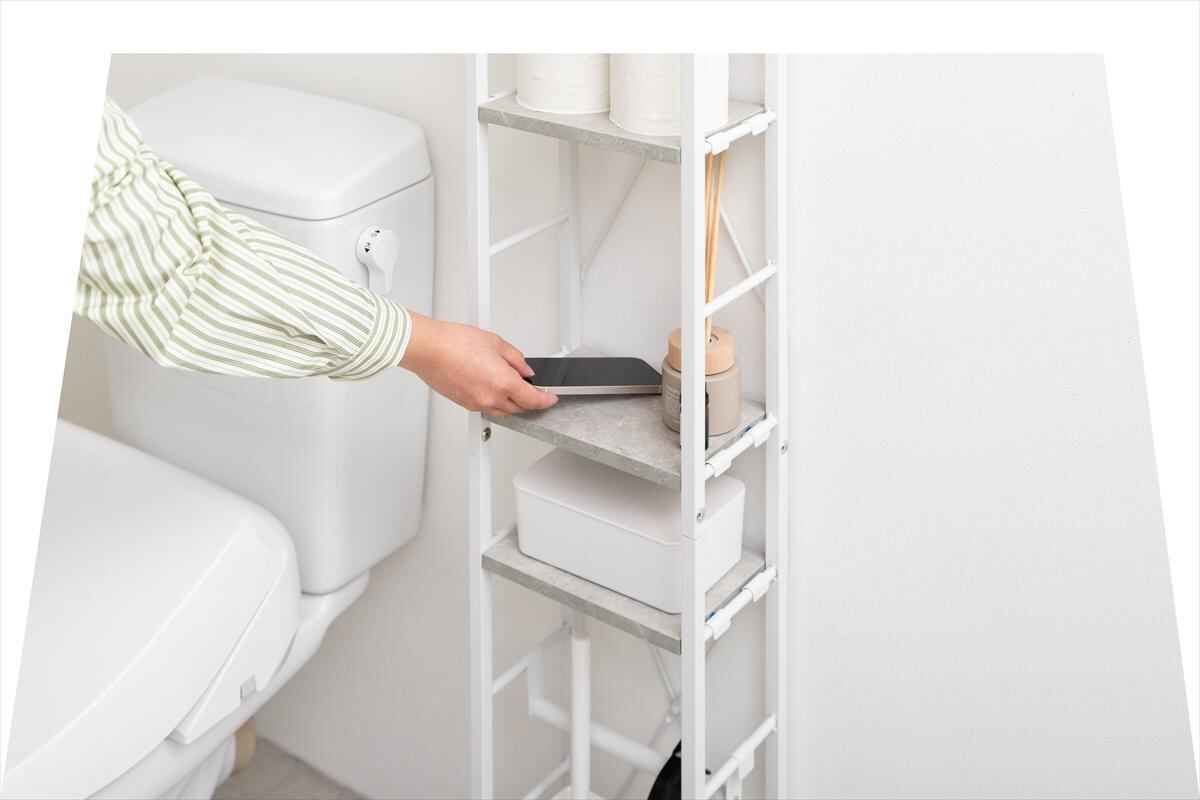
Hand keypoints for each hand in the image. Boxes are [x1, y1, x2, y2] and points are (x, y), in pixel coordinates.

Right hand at [399, 312, 557, 415]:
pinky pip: (487, 408)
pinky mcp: (465, 404)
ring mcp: (477, 404)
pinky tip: (493, 386)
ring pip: (503, 411)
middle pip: (520, 409)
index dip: (546, 400)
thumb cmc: (455, 343)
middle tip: (533, 390)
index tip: (551, 398)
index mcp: (503, 383)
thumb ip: (516, 360)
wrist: (429, 350)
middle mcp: (491, 398)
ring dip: (512, 403)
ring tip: (512, 387)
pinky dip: (495, 401)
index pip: (533, 400)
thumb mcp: (496, 343)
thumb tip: (526, 371)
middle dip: (530, 401)